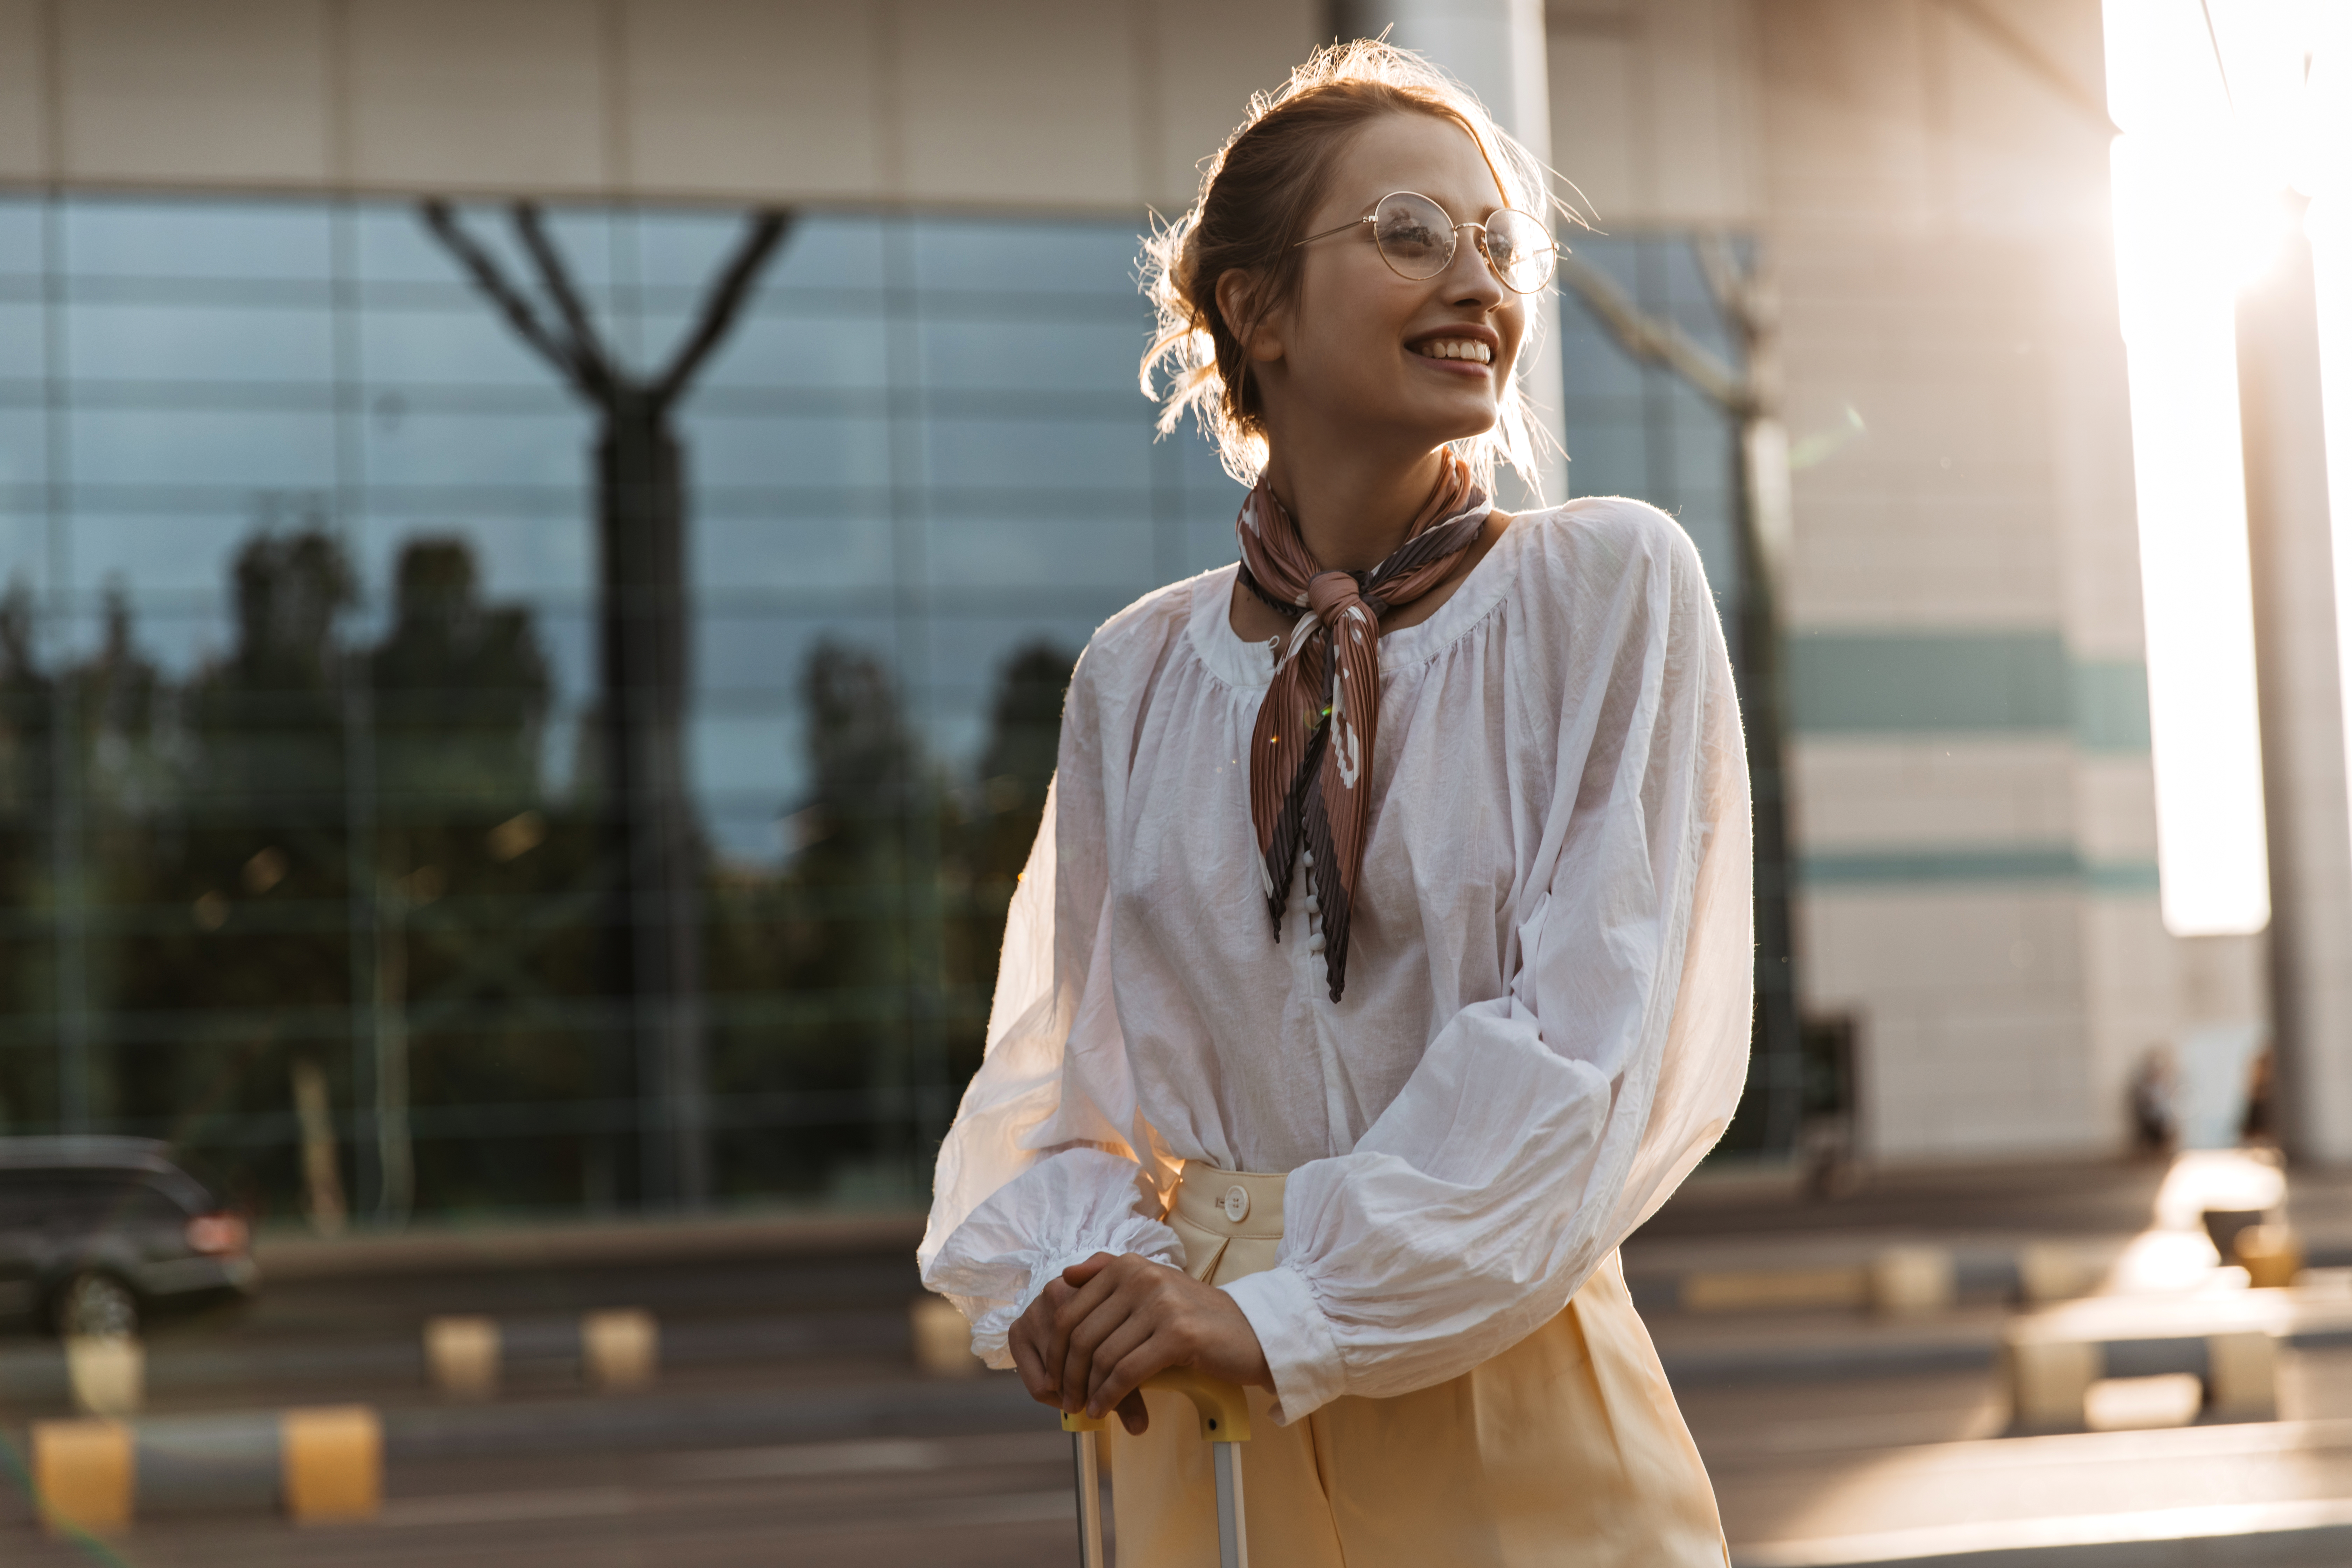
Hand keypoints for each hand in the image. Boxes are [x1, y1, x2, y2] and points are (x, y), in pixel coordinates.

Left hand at [1006, 1252, 1271, 1435]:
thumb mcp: (1154, 1286)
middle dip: (1067, 1373)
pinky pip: (1127, 1372)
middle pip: (1081, 1334)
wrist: (1253, 1331)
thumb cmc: (1198, 1318)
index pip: (1071, 1310)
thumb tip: (1066, 1276)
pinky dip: (1110, 1395)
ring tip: (1085, 1407)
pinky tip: (1105, 1409)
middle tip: (1066, 1398)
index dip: (1055, 1348)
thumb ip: (1110, 1273)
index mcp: (1129, 1265)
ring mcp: (1161, 1304)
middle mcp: (1141, 1277)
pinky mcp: (1178, 1334)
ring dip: (1087, 1389)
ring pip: (1103, 1355)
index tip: (1054, 1375)